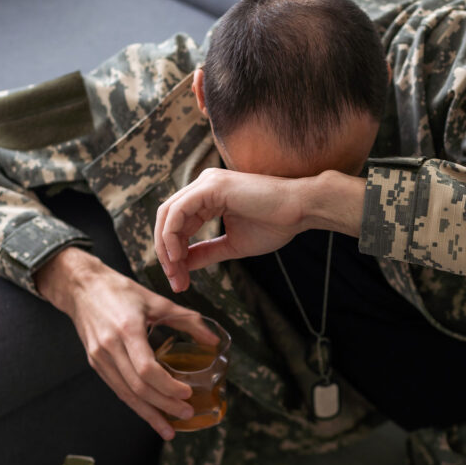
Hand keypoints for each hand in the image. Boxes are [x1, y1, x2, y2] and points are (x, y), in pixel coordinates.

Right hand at [35, 247, 212, 440]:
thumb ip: (187, 319)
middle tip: (186, 414)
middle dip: (163, 406)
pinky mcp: (95, 363)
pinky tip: (149, 413)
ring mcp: (99, 358)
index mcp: (127, 330)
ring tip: (168, 428)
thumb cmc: (119, 291)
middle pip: (138, 388)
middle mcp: (110, 348)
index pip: (146, 370)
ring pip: (126, 394)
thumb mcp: (157, 300)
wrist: (81, 287)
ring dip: (148, 413)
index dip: (167, 386)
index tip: (187, 394)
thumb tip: (213, 340)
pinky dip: (135, 404)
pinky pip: (117, 389)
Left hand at [155, 168, 365, 291]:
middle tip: (174, 281)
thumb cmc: (275, 225)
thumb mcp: (232, 245)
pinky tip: (179, 256)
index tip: (179, 281)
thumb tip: (182, 266)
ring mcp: (206, 183)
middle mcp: (203, 186)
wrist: (300, 211)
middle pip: (166, 219)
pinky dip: (173, 235)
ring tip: (175, 272)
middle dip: (166, 253)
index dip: (173, 254)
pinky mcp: (211, 187)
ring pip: (168, 214)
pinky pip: (178, 211)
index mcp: (207, 197)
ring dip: (166, 247)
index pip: (177, 225)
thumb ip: (206, 252)